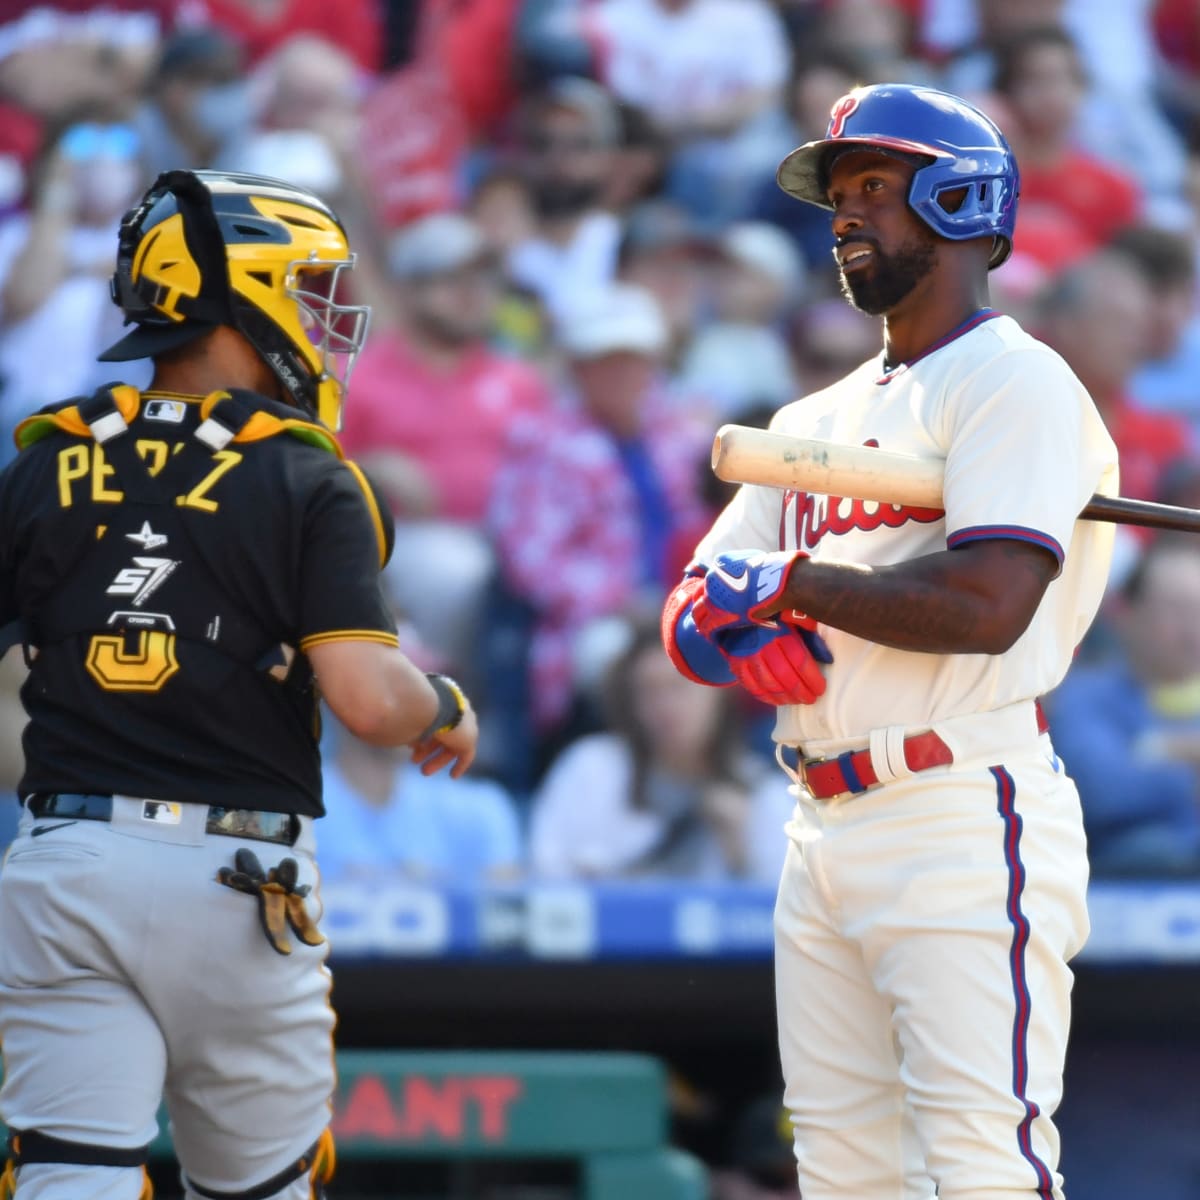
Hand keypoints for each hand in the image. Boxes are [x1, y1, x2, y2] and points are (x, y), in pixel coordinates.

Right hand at [410, 702, 478, 778]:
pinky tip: (453, 776)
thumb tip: (403, 738)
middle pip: (443, 732)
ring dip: (437, 758)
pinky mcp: (470, 737)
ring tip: (424, 771)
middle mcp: (457, 707)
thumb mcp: (405, 714)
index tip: (411, 746)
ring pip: (452, 744)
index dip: (422, 734)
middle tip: (414, 760)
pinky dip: (460, 764)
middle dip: (427, 748)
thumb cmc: (410, 707)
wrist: (430, 705)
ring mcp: (466, 722)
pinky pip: (466, 754)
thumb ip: (407, 725)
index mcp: (443, 697)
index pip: (434, 718)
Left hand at [692, 550, 806, 636]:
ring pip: (698, 613)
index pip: (709, 580)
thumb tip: (749, 576)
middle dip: (702, 609)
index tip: (713, 603)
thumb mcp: (756, 565)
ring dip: (703, 623)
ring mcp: (713, 595)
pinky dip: (710, 633)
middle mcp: (713, 578)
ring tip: (708, 632)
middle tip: (704, 619)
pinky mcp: (718, 613)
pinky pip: (708, 626)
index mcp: (721, 564)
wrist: (782, 584)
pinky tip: (714, 639)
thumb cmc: (777, 576)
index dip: (710, 594)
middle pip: (699, 597)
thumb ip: (745, 571)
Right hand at [717, 621, 830, 705]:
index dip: (811, 678)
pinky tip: (776, 700)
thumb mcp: (795, 615)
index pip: (799, 660)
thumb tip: (828, 658)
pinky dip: (765, 697)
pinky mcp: (736, 663)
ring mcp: (747, 656)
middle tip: (811, 699)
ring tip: (796, 701)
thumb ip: (811, 633)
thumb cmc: (773, 614)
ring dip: (784, 697)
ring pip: (768, 684)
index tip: (821, 688)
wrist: (739, 609)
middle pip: (784, 676)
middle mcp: (763, 645)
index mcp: (780, 632)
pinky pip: (751, 686)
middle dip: (800, 691)